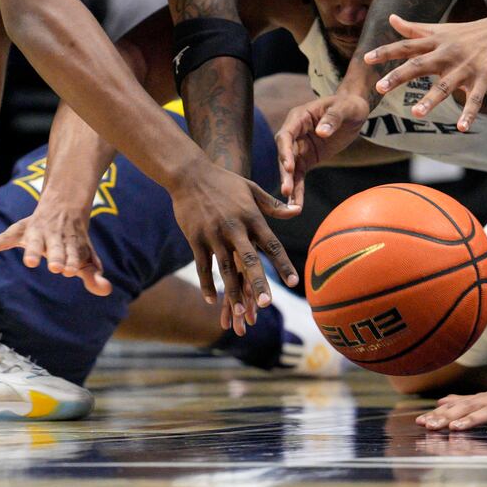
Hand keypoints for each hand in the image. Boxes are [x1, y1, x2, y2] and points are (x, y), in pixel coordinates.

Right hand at [0, 204, 111, 296]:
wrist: (64, 206)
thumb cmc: (74, 240)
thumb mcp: (85, 256)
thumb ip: (92, 274)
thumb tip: (106, 290)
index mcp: (71, 243)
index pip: (74, 253)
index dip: (73, 261)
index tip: (71, 270)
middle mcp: (55, 237)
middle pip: (56, 247)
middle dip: (57, 256)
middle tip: (57, 267)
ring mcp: (38, 233)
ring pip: (35, 241)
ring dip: (32, 250)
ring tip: (30, 261)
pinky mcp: (21, 230)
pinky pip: (8, 236)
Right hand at [167, 161, 299, 334]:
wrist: (189, 174)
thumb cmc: (224, 182)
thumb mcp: (251, 189)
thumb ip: (273, 205)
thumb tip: (297, 211)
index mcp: (251, 216)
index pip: (271, 244)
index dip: (283, 263)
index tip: (293, 282)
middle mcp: (233, 228)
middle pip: (249, 260)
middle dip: (258, 283)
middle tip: (266, 304)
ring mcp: (213, 234)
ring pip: (224, 268)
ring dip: (232, 292)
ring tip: (239, 312)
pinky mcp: (195, 239)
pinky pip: (203, 266)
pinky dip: (207, 284)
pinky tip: (212, 300)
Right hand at [275, 92, 369, 205]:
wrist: (354, 111)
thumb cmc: (349, 105)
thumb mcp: (345, 108)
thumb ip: (333, 118)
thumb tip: (321, 132)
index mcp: (300, 117)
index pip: (286, 135)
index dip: (285, 151)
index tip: (289, 166)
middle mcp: (295, 133)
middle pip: (285, 154)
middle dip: (285, 173)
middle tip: (287, 190)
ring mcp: (299, 147)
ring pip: (290, 169)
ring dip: (290, 185)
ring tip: (290, 205)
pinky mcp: (307, 159)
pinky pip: (300, 176)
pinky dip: (298, 190)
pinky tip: (296, 205)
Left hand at [365, 13, 486, 130]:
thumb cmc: (472, 32)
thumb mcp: (441, 28)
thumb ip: (414, 28)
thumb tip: (391, 18)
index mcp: (436, 42)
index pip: (406, 46)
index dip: (386, 52)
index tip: (366, 59)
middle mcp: (447, 54)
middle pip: (419, 65)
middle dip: (399, 76)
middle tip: (380, 88)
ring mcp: (466, 67)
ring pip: (445, 85)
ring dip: (430, 99)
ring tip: (415, 113)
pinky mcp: (484, 78)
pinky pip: (475, 99)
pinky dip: (469, 113)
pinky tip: (461, 127)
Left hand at [415, 382, 486, 432]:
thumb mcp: (486, 401)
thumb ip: (464, 403)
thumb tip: (440, 402)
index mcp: (483, 401)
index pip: (457, 407)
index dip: (439, 415)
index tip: (420, 423)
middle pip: (470, 408)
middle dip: (449, 417)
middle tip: (431, 426)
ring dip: (475, 418)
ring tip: (458, 427)